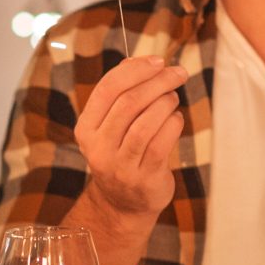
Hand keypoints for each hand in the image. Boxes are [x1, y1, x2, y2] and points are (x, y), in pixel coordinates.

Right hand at [74, 56, 185, 228]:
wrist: (123, 203)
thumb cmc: (123, 153)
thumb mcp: (112, 125)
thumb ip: (122, 93)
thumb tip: (137, 60)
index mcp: (86, 128)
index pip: (107, 89)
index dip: (135, 70)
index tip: (158, 61)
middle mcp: (98, 147)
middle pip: (128, 103)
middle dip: (157, 82)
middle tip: (177, 73)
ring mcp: (119, 166)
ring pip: (145, 122)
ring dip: (165, 103)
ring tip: (173, 98)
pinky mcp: (142, 178)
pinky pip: (161, 143)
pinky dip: (172, 124)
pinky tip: (176, 119)